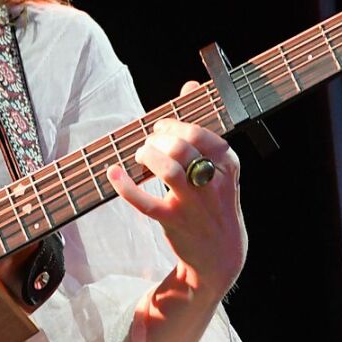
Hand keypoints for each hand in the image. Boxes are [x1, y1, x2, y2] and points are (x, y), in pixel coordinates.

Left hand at [107, 80, 247, 299]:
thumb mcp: (220, 166)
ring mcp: (193, 205)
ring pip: (168, 170)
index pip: (201, 133)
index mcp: (228, 165)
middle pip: (182, 148)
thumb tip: (189, 85)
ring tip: (140, 156)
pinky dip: (125, 186)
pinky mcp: (173, 222)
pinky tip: (113, 173)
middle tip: (149, 143)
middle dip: (158, 138)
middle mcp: (213, 183)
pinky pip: (145, 202)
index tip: (162, 129)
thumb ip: (203, 126)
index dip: (174, 125)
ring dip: (147, 156)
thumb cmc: (215, 201)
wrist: (221, 255)